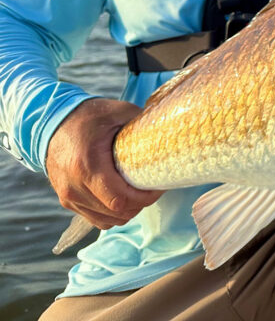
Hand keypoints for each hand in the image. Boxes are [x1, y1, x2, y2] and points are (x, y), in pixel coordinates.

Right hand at [45, 98, 162, 228]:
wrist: (51, 124)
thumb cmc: (87, 117)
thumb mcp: (117, 112)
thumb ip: (141, 121)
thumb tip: (165, 130)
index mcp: (88, 166)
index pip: (120, 199)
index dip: (144, 198)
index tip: (158, 187)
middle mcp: (75, 187)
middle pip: (116, 212)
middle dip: (140, 204)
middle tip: (152, 189)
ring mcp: (69, 197)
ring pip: (107, 220)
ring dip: (128, 211)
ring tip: (139, 193)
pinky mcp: (67, 201)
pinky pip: (96, 219)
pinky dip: (113, 214)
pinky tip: (123, 199)